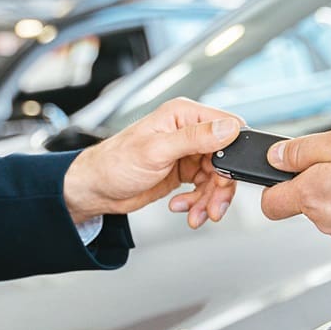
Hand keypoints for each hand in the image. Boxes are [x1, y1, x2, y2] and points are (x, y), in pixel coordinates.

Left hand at [62, 98, 241, 225]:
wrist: (97, 190)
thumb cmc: (115, 163)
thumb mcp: (157, 150)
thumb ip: (195, 138)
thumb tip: (227, 129)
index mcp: (183, 115)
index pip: (227, 125)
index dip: (233, 152)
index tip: (227, 176)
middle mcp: (188, 131)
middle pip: (226, 158)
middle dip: (221, 186)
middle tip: (213, 207)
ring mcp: (187, 152)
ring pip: (217, 178)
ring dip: (209, 199)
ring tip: (196, 214)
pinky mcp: (184, 171)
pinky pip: (204, 188)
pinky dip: (198, 202)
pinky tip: (182, 206)